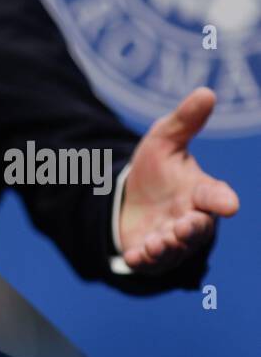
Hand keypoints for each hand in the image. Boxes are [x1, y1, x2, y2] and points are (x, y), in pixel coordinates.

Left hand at [120, 87, 239, 273]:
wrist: (126, 198)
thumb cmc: (155, 171)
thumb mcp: (163, 141)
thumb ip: (184, 122)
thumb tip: (206, 92)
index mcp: (200, 192)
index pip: (216, 195)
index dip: (222, 200)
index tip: (230, 205)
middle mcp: (190, 219)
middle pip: (199, 229)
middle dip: (193, 229)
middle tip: (184, 225)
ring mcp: (170, 240)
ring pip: (175, 250)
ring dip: (168, 246)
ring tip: (157, 241)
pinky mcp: (149, 255)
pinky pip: (150, 264)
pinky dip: (145, 261)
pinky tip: (135, 255)